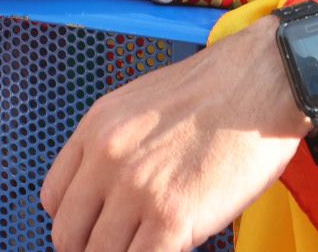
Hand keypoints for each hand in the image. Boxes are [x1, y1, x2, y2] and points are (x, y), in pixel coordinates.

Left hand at [40, 17, 306, 250]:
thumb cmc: (217, 90)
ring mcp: (137, 191)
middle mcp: (106, 159)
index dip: (76, 221)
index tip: (96, 227)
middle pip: (68, 236)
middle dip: (93, 247)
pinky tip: (175, 244)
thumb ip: (115, 145)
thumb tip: (108, 191)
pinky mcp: (172, 218)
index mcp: (96, 129)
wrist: (264, 80)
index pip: (53, 199)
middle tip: (124, 243)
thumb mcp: (141, 104)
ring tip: (154, 241)